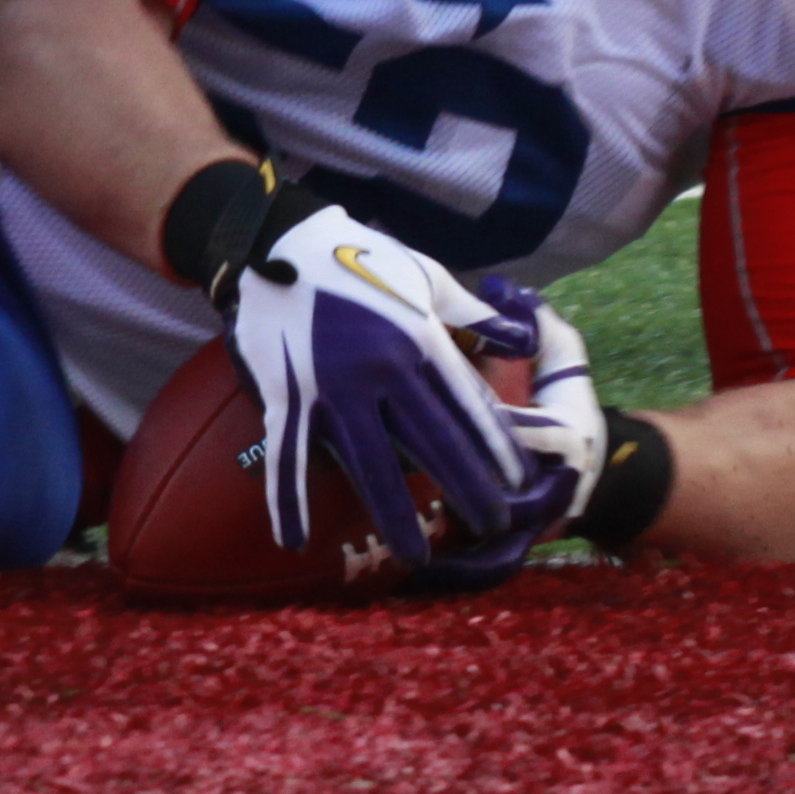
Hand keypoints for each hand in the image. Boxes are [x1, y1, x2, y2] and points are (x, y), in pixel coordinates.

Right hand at [221, 203, 592, 579]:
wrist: (276, 237)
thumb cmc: (358, 256)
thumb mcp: (426, 276)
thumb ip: (473, 314)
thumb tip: (518, 340)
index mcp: (419, 338)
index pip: (467, 405)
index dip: (495, 447)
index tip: (519, 483)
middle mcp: (382, 368)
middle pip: (432, 442)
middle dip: (466, 488)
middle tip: (491, 525)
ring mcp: (331, 386)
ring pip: (368, 462)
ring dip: (392, 512)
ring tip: (416, 555)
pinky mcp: (285, 393)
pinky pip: (286, 454)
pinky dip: (287, 499)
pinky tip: (295, 540)